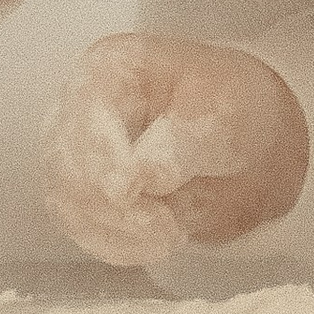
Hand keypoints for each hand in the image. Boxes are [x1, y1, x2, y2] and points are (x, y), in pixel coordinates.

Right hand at [42, 37, 308, 265]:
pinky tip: (153, 245)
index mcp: (109, 68)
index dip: (102, 157)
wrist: (247, 144)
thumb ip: (182, 141)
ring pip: (66, 201)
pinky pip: (79, 228)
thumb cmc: (231, 109)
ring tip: (169, 235)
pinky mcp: (83, 195)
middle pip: (65, 163)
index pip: (84, 115)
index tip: (129, 193)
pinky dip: (114, 244)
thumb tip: (141, 176)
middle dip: (111, 204)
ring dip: (115, 229)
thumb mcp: (222, 112)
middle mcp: (79, 108)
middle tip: (164, 226)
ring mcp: (75, 154)